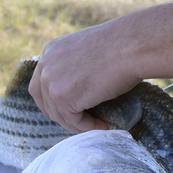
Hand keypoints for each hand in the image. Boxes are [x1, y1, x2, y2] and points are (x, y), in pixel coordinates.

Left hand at [30, 0, 172, 132]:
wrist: (131, 46)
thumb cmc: (120, 45)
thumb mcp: (87, 50)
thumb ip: (74, 65)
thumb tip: (77, 87)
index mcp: (51, 51)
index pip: (41, 83)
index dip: (53, 100)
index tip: (69, 109)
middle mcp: (45, 65)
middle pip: (44, 100)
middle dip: (61, 114)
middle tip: (82, 121)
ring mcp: (51, 82)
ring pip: (59, 114)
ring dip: (77, 123)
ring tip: (97, 125)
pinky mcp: (63, 97)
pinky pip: (73, 121)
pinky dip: (87, 127)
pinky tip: (103, 125)